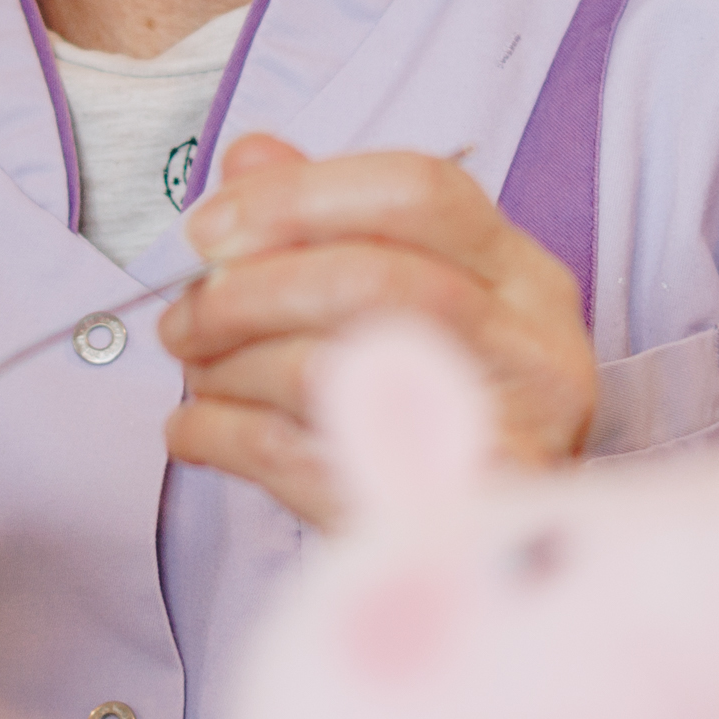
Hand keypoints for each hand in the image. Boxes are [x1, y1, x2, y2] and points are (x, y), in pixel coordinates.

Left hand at [158, 133, 598, 528]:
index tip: (209, 227)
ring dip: (231, 365)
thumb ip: (331, 220)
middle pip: (374, 279)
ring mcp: (504, 440)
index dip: (298, 196)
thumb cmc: (436, 411)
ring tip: (194, 369)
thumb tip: (249, 158)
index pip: (420, 191)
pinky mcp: (442, 522)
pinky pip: (303, 461)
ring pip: (333, 369)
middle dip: (251, 290)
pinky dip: (225, 437)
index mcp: (524, 278)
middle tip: (185, 315)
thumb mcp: (408, 302)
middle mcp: (533, 351)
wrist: (487, 561)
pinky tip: (194, 432)